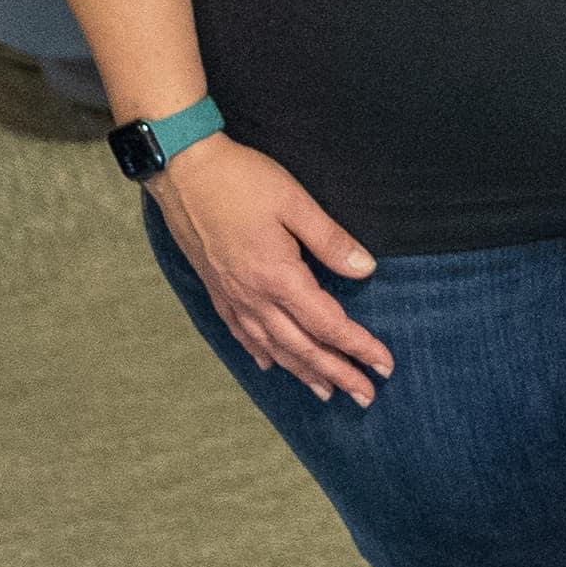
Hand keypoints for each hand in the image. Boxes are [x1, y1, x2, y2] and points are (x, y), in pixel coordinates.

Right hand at [155, 134, 389, 404]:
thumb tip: (367, 270)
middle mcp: (253, 297)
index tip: (384, 365)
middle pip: (303, 348)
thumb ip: (331, 241)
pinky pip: (242, 333)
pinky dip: (262, 353)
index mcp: (278, 277)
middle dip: (337, 374)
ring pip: (273, 347)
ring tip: (326, 392)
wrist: (181, 170)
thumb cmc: (240, 180)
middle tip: (365, 396)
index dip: (359, 347)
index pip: (328, 325)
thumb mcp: (295, 203)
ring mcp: (231, 296)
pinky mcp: (215, 289)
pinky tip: (271, 365)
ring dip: (303, 372)